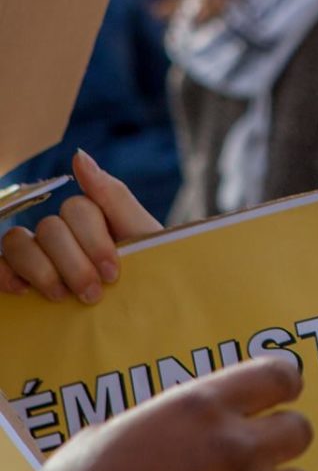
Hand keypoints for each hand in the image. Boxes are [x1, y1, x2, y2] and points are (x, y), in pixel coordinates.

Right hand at [0, 149, 161, 302]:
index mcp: (92, 217)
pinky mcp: (20, 278)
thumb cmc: (150, 274)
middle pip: (49, 228)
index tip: (113, 273)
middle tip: (92, 293)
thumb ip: (114, 196)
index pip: (76, 210)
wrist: (149, 315)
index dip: (93, 241)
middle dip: (72, 264)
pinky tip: (23, 291)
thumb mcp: (145, 236)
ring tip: (61, 297)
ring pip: (17, 242)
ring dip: (40, 271)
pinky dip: (4, 274)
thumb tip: (79, 155)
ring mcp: (38, 254)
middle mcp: (61, 232)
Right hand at [25, 357, 313, 470]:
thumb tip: (162, 435)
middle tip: (251, 459)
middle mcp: (235, 449)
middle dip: (280, 443)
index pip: (279, 377)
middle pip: (300, 432)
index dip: (284, 386)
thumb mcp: (106, 438)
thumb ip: (156, 428)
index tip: (283, 396)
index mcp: (199, 408)